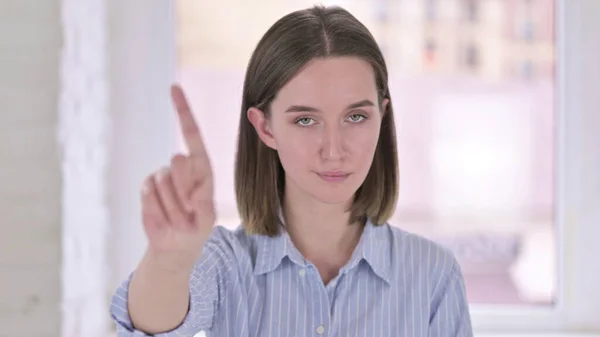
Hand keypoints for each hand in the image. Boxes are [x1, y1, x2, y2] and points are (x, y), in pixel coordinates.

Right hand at [140, 84, 214, 271]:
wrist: (175, 246)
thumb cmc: (196, 228)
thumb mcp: (204, 215)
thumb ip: (196, 190)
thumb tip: (177, 156)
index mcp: (202, 169)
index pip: (192, 135)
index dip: (183, 112)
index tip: (174, 88)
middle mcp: (181, 168)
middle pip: (177, 164)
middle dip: (182, 191)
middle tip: (187, 212)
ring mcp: (162, 177)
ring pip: (162, 183)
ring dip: (171, 207)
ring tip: (177, 218)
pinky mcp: (146, 187)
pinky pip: (147, 193)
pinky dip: (156, 209)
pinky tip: (163, 217)